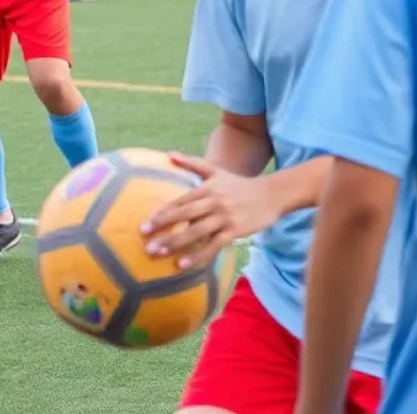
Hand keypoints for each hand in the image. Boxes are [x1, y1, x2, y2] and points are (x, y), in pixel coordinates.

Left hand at [140, 152, 279, 269]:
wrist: (271, 194)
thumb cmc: (239, 184)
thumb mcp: (216, 170)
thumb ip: (192, 163)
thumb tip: (169, 153)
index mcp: (206, 188)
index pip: (180, 201)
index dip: (162, 213)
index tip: (146, 223)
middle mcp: (213, 201)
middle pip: (184, 215)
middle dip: (163, 227)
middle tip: (145, 238)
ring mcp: (224, 217)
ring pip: (196, 231)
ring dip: (176, 243)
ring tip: (158, 253)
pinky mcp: (235, 230)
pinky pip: (213, 245)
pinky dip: (198, 255)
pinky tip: (183, 264)